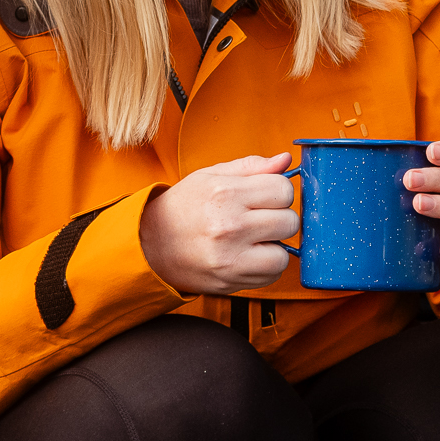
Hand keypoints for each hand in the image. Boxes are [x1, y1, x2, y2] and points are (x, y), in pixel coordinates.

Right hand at [141, 153, 299, 294]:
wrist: (150, 244)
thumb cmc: (183, 208)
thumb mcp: (210, 176)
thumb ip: (251, 167)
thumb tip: (286, 160)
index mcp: (225, 193)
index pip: (284, 190)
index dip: (278, 192)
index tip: (266, 198)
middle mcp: (229, 226)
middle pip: (289, 222)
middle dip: (278, 218)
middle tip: (258, 219)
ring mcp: (230, 257)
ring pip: (284, 254)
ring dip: (274, 247)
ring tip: (253, 240)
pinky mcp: (230, 280)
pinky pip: (271, 275)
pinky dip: (265, 267)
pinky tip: (247, 256)